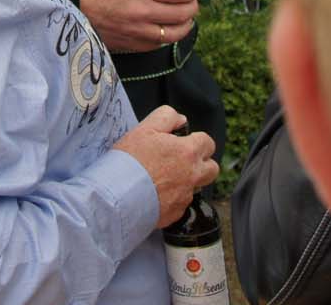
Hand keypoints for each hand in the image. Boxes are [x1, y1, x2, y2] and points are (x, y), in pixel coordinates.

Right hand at [78, 0, 198, 51]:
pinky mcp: (131, 45)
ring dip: (185, 26)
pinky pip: (157, 44)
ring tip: (185, 20)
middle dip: (192, 7)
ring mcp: (139, 31)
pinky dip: (166, 37)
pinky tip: (165, 31)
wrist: (70, 7)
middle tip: (191, 3)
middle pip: (183, 14)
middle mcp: (145, 12)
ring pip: (174, 34)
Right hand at [113, 105, 219, 226]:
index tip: (184, 142)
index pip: (208, 142)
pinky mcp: (176, 213)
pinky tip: (155, 194)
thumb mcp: (144, 128)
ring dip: (187, 182)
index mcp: (187, 152)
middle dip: (203, 163)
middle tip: (182, 161)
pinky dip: (172, 199)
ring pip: (197, 187)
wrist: (118, 196)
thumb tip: (181, 120)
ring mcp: (185, 196)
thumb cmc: (130, 161)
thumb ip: (166, 117)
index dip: (197, 140)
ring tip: (165, 178)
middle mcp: (192, 175)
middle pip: (212, 169)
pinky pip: (181, 204)